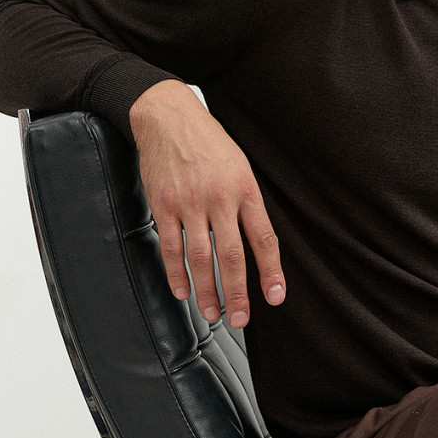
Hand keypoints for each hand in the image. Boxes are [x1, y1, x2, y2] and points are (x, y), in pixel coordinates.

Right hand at [128, 79, 284, 327]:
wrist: (169, 117)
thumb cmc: (210, 144)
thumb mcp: (240, 166)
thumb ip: (247, 203)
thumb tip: (256, 244)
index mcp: (245, 188)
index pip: (263, 237)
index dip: (271, 271)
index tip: (275, 297)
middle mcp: (219, 197)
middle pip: (231, 255)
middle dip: (237, 293)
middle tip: (240, 320)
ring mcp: (189, 202)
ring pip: (199, 257)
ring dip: (207, 290)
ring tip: (213, 314)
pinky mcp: (163, 204)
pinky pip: (170, 246)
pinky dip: (176, 274)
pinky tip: (182, 292)